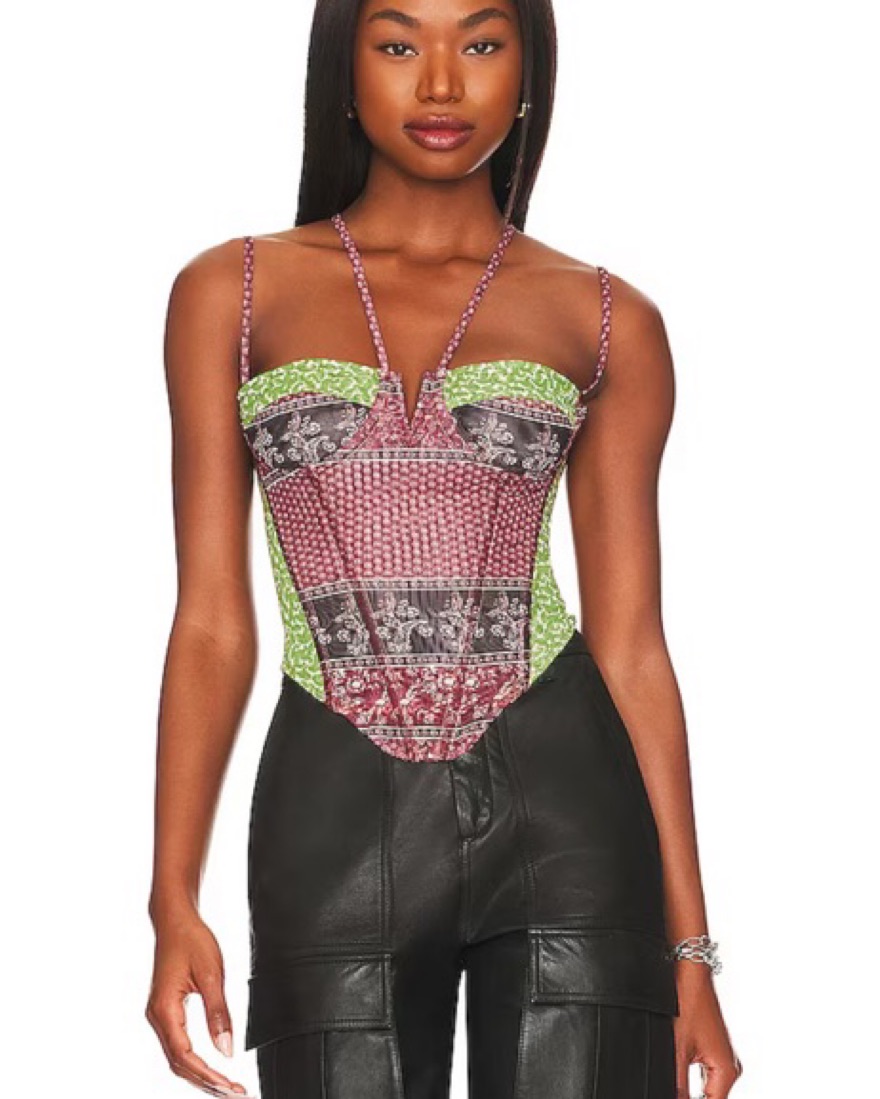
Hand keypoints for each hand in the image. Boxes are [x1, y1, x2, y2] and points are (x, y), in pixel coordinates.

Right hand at [145, 907, 250, 1095]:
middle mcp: (157, 1017)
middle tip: (235, 1094)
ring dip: (201, 1075)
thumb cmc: (191, 940)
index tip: (230, 1087)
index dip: (207, 1075)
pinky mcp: (167, 1012)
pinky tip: (212, 1068)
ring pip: (178, 1057)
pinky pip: (179, 1045)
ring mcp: (160, 1016)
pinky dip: (195, 1062)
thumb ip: (218, 1013)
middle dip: (206, 1082)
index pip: (184, 1056)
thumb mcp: (211, 974)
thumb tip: (226, 1050)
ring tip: (228, 1088)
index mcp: (164, 1010)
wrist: (175, 920)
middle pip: (179, 1063)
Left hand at [673, 963, 742, 1097]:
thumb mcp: (678, 1049)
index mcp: (726, 1071)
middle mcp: (730, 1066)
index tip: (676, 1097)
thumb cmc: (688, 1003)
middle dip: (689, 1097)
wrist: (690, 973)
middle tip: (673, 1090)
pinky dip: (692, 1082)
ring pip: (707, 1089)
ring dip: (691, 1092)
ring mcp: (722, 1056)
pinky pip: (705, 1075)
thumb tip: (673, 1097)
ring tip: (675, 1086)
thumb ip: (677, 1083)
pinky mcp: (713, 1048)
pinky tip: (677, 1082)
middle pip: (711, 1098)